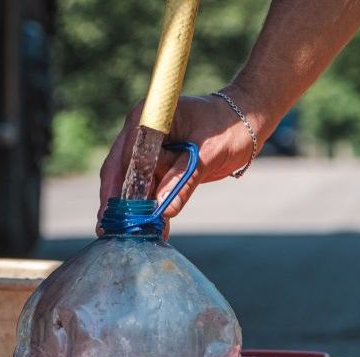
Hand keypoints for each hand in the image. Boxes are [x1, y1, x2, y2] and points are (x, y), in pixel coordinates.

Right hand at [97, 89, 262, 237]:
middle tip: (112, 230)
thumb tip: (163, 210)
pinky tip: (153, 228)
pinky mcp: (160, 163)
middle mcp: (143, 131)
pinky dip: (151, 207)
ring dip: (135, 209)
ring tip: (135, 235)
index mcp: (150, 118)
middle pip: (121, 170)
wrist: (247, 122)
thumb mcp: (209, 153)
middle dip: (119, 202)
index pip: (126, 155)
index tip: (114, 212)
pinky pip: (149, 187)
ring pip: (133, 183)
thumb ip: (185, 179)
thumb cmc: (230, 127)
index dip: (118, 185)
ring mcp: (150, 149)